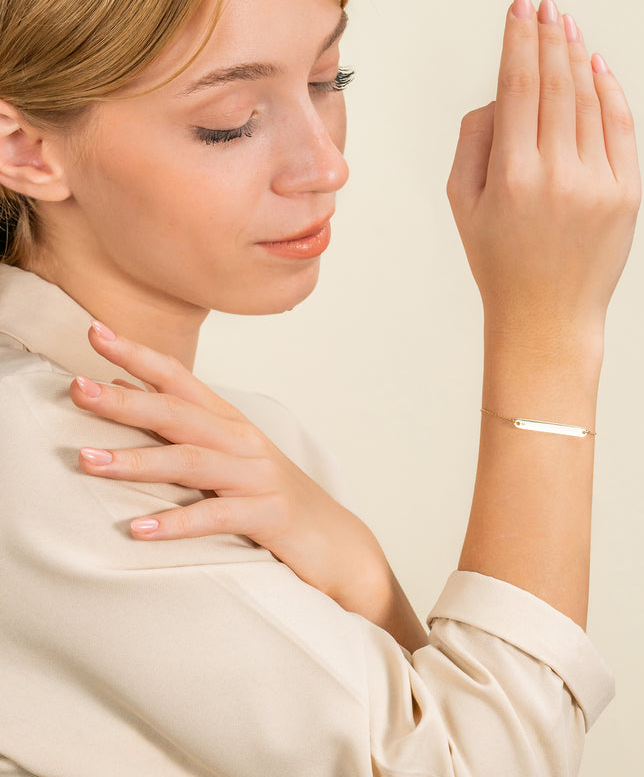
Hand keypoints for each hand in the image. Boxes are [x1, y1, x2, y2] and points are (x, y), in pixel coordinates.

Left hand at [70, 322, 427, 651]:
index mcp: (231, 424)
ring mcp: (258, 477)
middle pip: (180, 414)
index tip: (95, 330)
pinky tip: (140, 529)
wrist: (336, 542)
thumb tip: (125, 395)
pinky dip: (178, 522)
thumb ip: (184, 429)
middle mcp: (244, 442)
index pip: (181, 380)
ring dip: (138, 460)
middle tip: (77, 389)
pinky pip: (217, 517)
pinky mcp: (269, 516)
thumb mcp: (230, 459)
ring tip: (89, 461)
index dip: (139, 354)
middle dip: (127, 400)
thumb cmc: (272, 499)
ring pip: (192, 461)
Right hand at [447, 0, 640, 341]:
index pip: (518, 87)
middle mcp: (557, 176)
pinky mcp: (625, 196)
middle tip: (544, 6)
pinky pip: (619, 128)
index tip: (520, 8)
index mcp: (511, 177)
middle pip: (557, 84)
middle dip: (549, 36)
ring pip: (590, 101)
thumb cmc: (500, 263)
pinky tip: (597, 67)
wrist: (546, 316)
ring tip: (566, 28)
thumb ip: (473, 141)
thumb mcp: (463, 205)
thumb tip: (502, 96)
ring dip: (577, 57)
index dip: (519, 40)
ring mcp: (597, 185)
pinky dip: (610, 92)